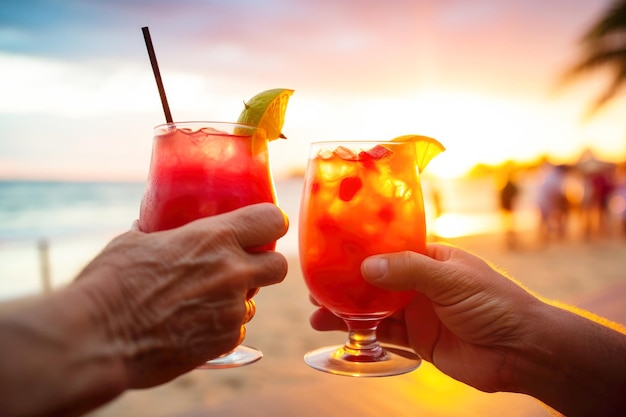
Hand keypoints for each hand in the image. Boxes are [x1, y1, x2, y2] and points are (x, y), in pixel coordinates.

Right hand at [76, 202, 288, 387]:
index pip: (272, 220)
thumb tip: (162, 226)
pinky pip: (236, 329)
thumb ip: (164, 233)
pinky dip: (221, 327)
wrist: (99, 337)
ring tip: (202, 300)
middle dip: (264, 265)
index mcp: (215, 238)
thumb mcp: (138, 240)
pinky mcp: (224, 341)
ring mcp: (231, 309)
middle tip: (240, 267)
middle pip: (279, 266)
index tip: (261, 229)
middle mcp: (233, 272)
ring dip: (236, 299)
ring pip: (254, 302)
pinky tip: (193, 324)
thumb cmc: (112, 282)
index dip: (270, 224)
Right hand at [310, 243, 540, 392]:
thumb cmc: (495, 303)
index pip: (388, 249)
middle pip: (374, 281)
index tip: (330, 252)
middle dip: (345, 284)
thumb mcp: (451, 279)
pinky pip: (383, 334)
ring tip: (317, 315)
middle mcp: (420, 283)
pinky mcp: (418, 340)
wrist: (521, 351)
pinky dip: (362, 334)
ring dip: (346, 311)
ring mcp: (418, 312)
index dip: (359, 251)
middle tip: (315, 287)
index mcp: (430, 258)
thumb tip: (366, 266)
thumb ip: (409, 271)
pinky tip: (340, 333)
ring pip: (373, 309)